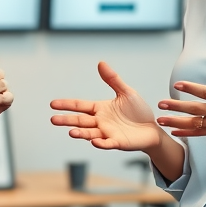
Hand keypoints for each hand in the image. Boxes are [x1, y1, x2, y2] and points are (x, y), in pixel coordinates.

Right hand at [50, 61, 164, 150]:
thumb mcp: (126, 92)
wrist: (152, 128)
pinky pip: (107, 143)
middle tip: (53, 120)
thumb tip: (101, 63)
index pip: (80, 106)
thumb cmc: (138, 111)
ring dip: (80, 133)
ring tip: (71, 132)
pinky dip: (101, 143)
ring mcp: (107, 133)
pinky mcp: (117, 142)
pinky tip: (94, 141)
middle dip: (66, 120)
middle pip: (80, 120)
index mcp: (100, 109)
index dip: (67, 104)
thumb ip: (113, 80)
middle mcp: (100, 122)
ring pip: (90, 133)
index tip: (52, 104)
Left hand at [157, 50, 205, 137]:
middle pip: (197, 110)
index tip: (177, 84)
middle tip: (161, 104)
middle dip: (177, 107)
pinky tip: (173, 131)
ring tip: (161, 120)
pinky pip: (201, 133)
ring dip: (177, 122)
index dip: (192, 88)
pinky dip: (187, 133)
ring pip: (195, 124)